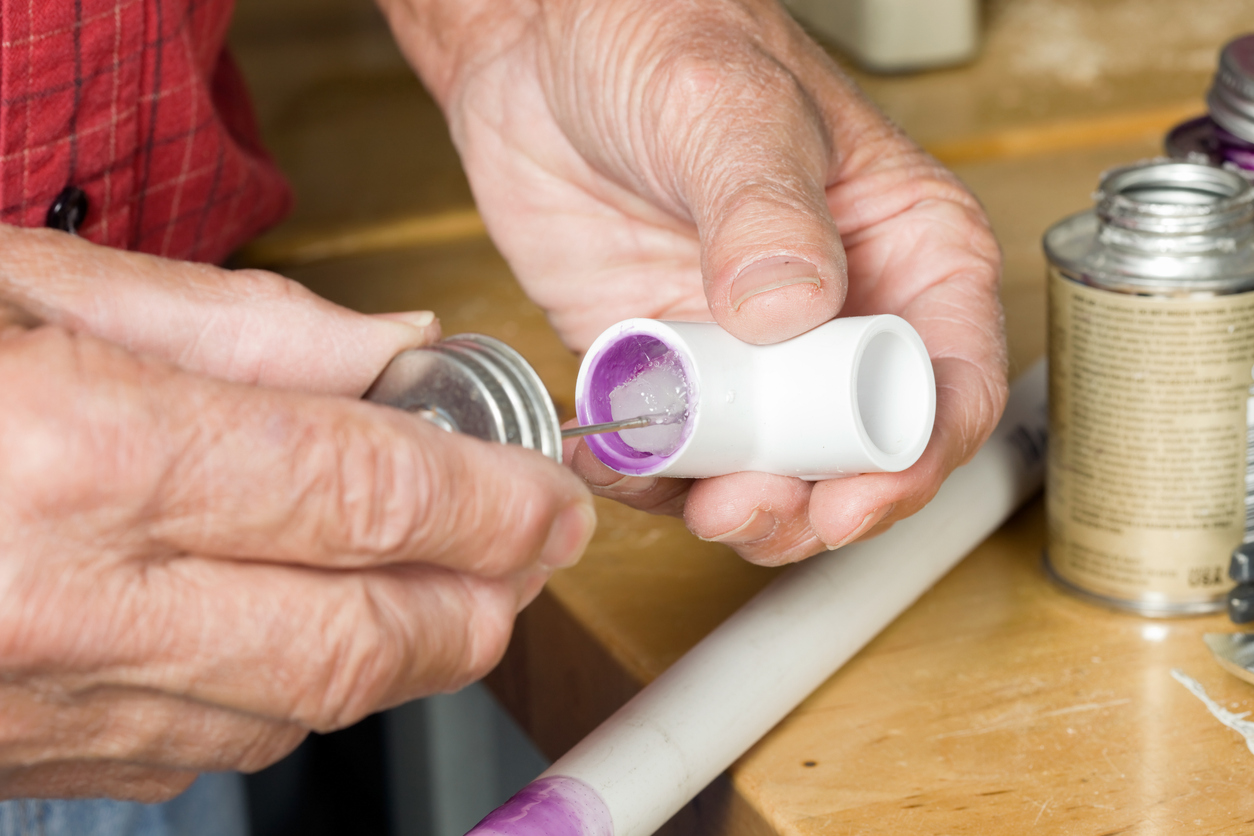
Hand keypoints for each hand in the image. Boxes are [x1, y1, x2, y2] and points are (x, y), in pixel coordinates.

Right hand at [0, 227, 594, 800]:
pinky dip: (295, 692)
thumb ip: (232, 327)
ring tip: (453, 584)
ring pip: (296, 706)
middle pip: (356, 634)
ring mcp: (37, 701)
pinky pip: (206, 746)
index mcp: (67, 455)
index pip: (358, 493)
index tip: (550, 491)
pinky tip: (316, 631)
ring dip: (402, 651)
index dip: (487, 498)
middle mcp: (57, 602)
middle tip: (534, 550)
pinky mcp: (21, 753)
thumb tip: (388, 353)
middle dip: (478, 599)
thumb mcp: (18, 284)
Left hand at [380, 0, 1006, 563]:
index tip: (850, 495)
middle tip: (751, 508)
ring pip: (769, 469)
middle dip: (811, 503)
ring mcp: (751, 347)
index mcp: (905, 247)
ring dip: (734, 506)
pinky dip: (652, 478)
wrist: (544, 43)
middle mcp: (837, 311)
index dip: (908, 459)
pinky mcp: (674, 362)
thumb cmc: (663, 34)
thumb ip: (767, 208)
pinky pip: (676, 452)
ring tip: (694, 498)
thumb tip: (793, 307)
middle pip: (856, 451)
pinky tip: (622, 458)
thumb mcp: (729, 106)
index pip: (944, 384)